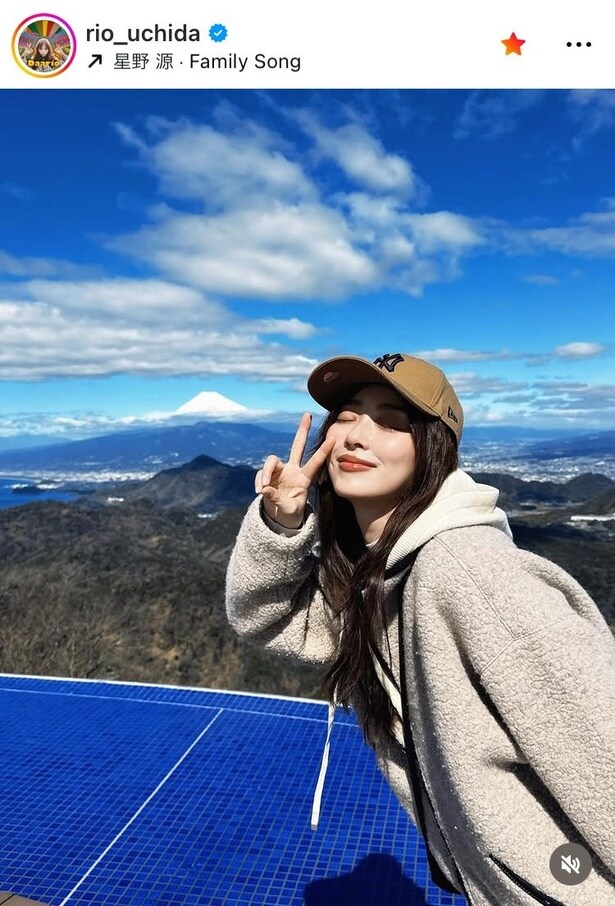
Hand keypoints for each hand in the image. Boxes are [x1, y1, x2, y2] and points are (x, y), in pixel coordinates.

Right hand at [255, 412, 334, 528]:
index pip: (315, 463)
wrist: (280, 516)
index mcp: (304, 479)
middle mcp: (293, 470)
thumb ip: (278, 499)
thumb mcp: (288, 509)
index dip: (323, 452)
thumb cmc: (290, 512)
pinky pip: (260, 475)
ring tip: (263, 489)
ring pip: (271, 460)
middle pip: (297, 446)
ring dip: (265, 473)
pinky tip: (260, 493)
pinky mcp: (267, 475)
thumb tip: (265, 489)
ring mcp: (279, 471)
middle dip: (302, 430)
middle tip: (307, 414)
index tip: (333, 439)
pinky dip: (259, 482)